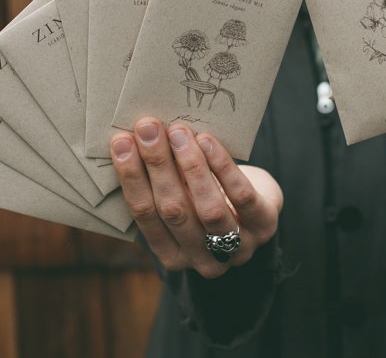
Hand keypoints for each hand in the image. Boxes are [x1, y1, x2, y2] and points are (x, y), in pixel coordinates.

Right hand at [110, 119, 282, 278]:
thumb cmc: (209, 198)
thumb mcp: (183, 198)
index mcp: (172, 255)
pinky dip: (222, 166)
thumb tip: (133, 138)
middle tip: (146, 127)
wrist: (259, 208)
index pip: (145, 216)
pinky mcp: (264, 226)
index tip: (121, 143)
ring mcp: (237, 248)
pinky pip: (241, 196)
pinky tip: (208, 141)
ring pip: (207, 207)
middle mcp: (203, 259)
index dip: (131, 178)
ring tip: (178, 131)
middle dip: (157, 165)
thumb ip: (161, 183)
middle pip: (173, 210)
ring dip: (189, 165)